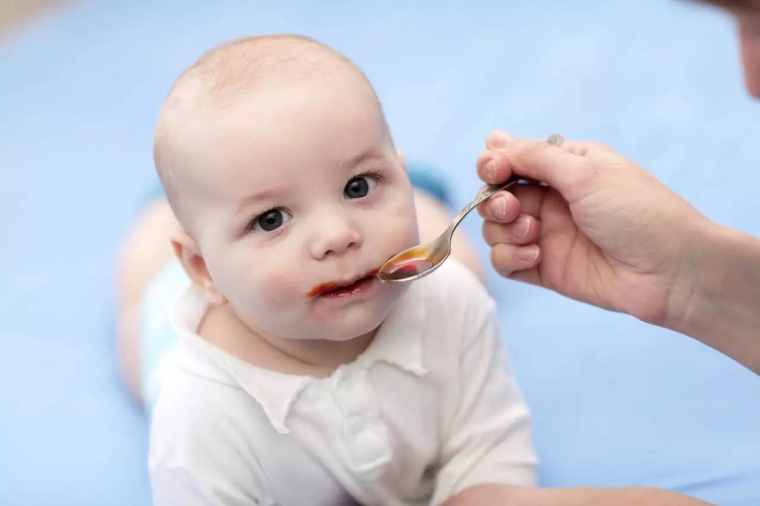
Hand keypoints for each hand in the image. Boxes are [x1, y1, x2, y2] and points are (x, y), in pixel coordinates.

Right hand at [477, 130, 709, 325]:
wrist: (672, 271)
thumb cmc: (638, 212)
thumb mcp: (586, 172)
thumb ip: (535, 156)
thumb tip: (493, 141)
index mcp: (565, 167)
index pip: (511, 159)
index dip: (493, 164)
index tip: (494, 170)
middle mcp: (552, 199)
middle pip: (496, 195)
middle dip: (496, 201)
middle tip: (514, 209)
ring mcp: (548, 235)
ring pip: (496, 229)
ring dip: (504, 231)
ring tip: (534, 234)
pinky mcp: (545, 268)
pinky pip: (506, 261)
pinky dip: (510, 257)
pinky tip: (536, 255)